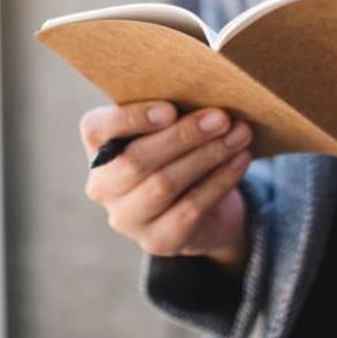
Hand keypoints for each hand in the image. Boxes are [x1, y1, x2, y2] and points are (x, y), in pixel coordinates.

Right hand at [79, 100, 253, 276]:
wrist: (201, 205)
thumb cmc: (180, 151)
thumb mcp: (168, 129)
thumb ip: (171, 113)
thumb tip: (206, 96)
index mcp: (97, 149)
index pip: (96, 129)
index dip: (132, 118)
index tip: (170, 109)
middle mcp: (102, 187)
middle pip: (137, 160)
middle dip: (183, 136)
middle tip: (221, 117)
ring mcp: (127, 219)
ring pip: (165, 184)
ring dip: (208, 156)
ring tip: (239, 134)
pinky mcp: (158, 241)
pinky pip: (190, 209)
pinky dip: (220, 181)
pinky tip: (240, 159)